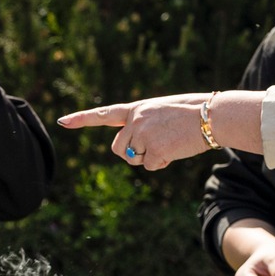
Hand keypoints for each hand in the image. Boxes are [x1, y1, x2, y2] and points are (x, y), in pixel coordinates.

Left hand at [56, 93, 219, 169]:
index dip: (81, 119)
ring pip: (133, 159)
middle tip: (156, 145)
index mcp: (137, 109)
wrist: (212, 116)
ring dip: (149, 158)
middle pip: (118, 148)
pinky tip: (175, 149)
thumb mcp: (163, 112)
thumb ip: (144, 125)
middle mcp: (135, 121)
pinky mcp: (153, 149)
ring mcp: (142, 135)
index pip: (104, 114)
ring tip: (170, 142)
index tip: (62, 122)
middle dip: (132, 153)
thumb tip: (136, 152)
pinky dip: (162, 163)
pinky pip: (150, 166)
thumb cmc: (194, 113)